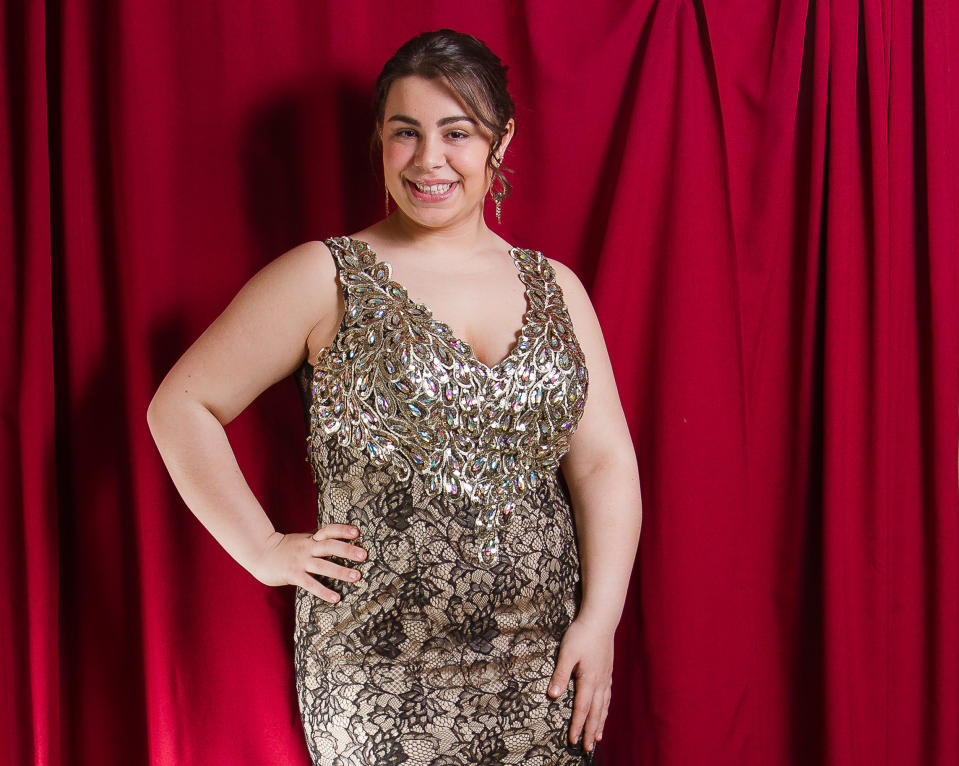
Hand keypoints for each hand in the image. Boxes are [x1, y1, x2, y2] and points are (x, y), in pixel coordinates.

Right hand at [249, 524, 366, 602]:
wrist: (260, 552)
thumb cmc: (285, 548)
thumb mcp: (302, 541)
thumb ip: (317, 543)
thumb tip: (339, 546)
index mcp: (311, 539)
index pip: (329, 530)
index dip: (342, 530)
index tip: (357, 532)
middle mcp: (307, 548)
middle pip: (330, 546)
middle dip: (348, 550)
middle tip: (364, 555)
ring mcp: (300, 561)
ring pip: (323, 566)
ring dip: (341, 571)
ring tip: (357, 576)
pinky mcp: (293, 575)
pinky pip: (311, 584)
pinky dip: (324, 591)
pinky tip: (336, 598)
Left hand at [547, 616, 614, 752]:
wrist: (601, 619)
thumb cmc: (582, 634)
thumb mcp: (567, 653)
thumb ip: (560, 674)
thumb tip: (552, 696)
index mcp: (589, 680)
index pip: (582, 708)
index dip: (577, 725)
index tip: (572, 741)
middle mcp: (600, 682)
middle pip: (595, 712)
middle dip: (590, 731)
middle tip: (587, 748)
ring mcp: (605, 676)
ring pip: (603, 706)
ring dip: (600, 722)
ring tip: (598, 737)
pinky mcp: (607, 670)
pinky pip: (608, 696)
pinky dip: (605, 708)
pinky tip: (605, 710)